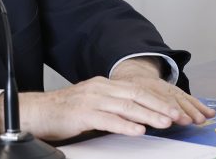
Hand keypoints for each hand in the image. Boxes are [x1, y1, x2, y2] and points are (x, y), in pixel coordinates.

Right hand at [0, 59, 213, 140]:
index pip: (137, 90)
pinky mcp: (82, 114)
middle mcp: (100, 88)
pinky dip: (125, 125)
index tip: (177, 109)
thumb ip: (114, 107)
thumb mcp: (93, 103)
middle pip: (136, 95)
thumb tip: (140, 117)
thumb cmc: (65, 111)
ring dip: (148, 115)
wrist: (36, 112)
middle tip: (179, 116)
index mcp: (104, 85)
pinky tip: (138, 131)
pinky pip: (108, 119)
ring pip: (126, 106)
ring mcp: (91, 100)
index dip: (159, 99)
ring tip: (166, 123)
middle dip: (160, 106)